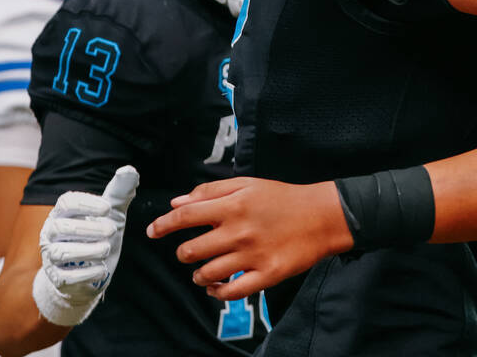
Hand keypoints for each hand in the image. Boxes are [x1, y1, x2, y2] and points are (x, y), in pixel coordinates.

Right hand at [33, 165, 138, 325]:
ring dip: (88, 250)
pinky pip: (67, 276)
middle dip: (89, 228)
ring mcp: (51, 257)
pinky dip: (87, 273)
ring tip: (106, 248)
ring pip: (61, 252)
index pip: (67, 202)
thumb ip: (120, 193)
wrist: (90, 272)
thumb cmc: (99, 236)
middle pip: (61, 227)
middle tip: (112, 230)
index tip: (108, 208)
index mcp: (63, 213)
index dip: (87, 203)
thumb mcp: (112, 214)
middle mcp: (51, 233)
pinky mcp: (57, 278)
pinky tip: (102, 269)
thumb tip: (129, 169)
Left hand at [146, 177, 352, 301]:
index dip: (163, 225)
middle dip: (184, 254)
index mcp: (234, 205)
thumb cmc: (284, 199)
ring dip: (199, 275)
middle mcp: (239, 231)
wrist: (323, 216)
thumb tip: (177, 203)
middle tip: (191, 252)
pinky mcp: (266, 274)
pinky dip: (217, 293)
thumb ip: (211, 191)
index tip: (153, 231)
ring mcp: (252, 255)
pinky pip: (230, 292)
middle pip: (191, 250)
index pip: (186, 216)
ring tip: (205, 271)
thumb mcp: (249, 184)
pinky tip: (217, 287)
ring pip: (207, 274)